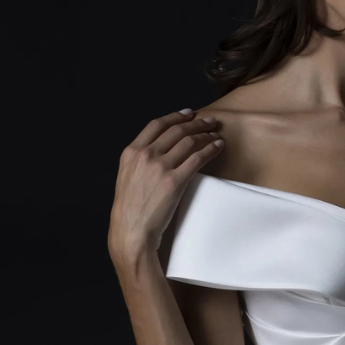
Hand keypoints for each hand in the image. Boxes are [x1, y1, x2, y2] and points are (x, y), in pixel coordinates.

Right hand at [108, 108, 221, 265]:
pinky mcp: (175, 181)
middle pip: (176, 130)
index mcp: (131, 152)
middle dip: (196, 123)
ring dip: (206, 135)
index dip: (175, 116)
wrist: (131, 231)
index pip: (157, 125)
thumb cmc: (130, 210)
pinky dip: (210, 150)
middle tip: (210, 121)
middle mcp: (145, 155)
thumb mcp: (127, 177)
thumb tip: (156, 151)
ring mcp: (160, 167)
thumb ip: (139, 162)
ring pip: (189, 142)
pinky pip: (197, 158)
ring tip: (216, 134)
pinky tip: (218, 147)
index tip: (188, 113)